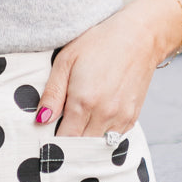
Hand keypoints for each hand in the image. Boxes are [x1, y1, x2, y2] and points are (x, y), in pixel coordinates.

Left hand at [36, 2, 167, 136]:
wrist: (140, 36)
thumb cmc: (99, 42)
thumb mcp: (66, 60)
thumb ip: (52, 93)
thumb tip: (41, 120)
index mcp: (83, 101)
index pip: (64, 139)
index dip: (53, 141)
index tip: (46, 136)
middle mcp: (104, 114)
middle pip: (81, 146)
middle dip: (68, 144)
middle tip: (58, 134)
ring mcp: (121, 117)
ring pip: (98, 145)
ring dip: (85, 141)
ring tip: (76, 128)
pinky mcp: (132, 116)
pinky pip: (113, 138)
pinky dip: (101, 136)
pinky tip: (94, 122)